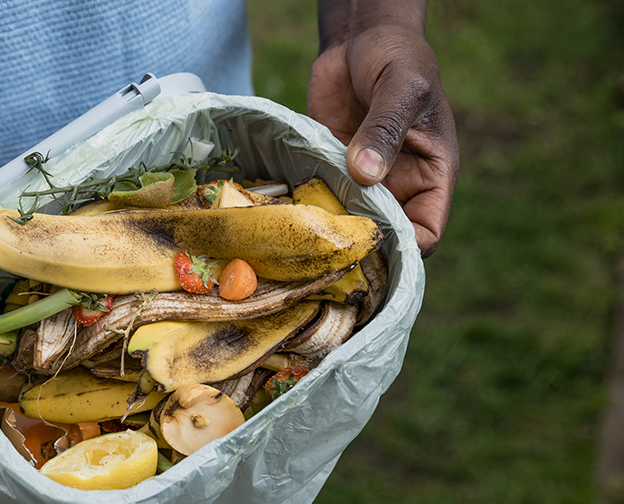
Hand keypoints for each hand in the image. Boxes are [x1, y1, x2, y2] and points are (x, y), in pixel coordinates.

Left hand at [307, 22, 458, 256]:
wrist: (359, 40)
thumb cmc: (397, 58)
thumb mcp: (401, 88)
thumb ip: (385, 129)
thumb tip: (367, 174)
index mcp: (432, 174)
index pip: (428, 231)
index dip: (406, 247)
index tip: (372, 244)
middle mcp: (399, 185)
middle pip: (384, 236)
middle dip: (361, 245)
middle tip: (327, 245)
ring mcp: (362, 181)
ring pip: (349, 223)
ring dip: (328, 229)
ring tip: (302, 232)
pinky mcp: (331, 170)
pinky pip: (320, 200)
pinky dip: (306, 208)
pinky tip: (286, 212)